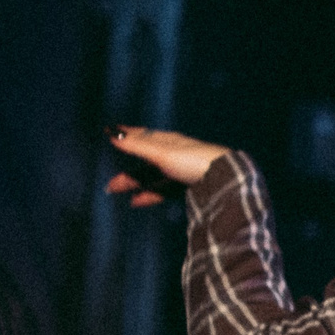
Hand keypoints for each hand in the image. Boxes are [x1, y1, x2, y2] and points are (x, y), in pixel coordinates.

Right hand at [105, 126, 230, 207]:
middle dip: (128, 173)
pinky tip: (138, 202)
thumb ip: (137, 145)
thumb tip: (113, 133)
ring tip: (120, 194)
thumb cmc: (193, 161)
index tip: (112, 132)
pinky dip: (150, 194)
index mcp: (169, 141)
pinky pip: (164, 190)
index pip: (144, 136)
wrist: (224, 178)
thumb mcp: (161, 152)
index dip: (127, 135)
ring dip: (136, 185)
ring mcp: (182, 171)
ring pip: (154, 177)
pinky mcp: (189, 186)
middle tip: (110, 185)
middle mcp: (175, 153)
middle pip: (146, 162)